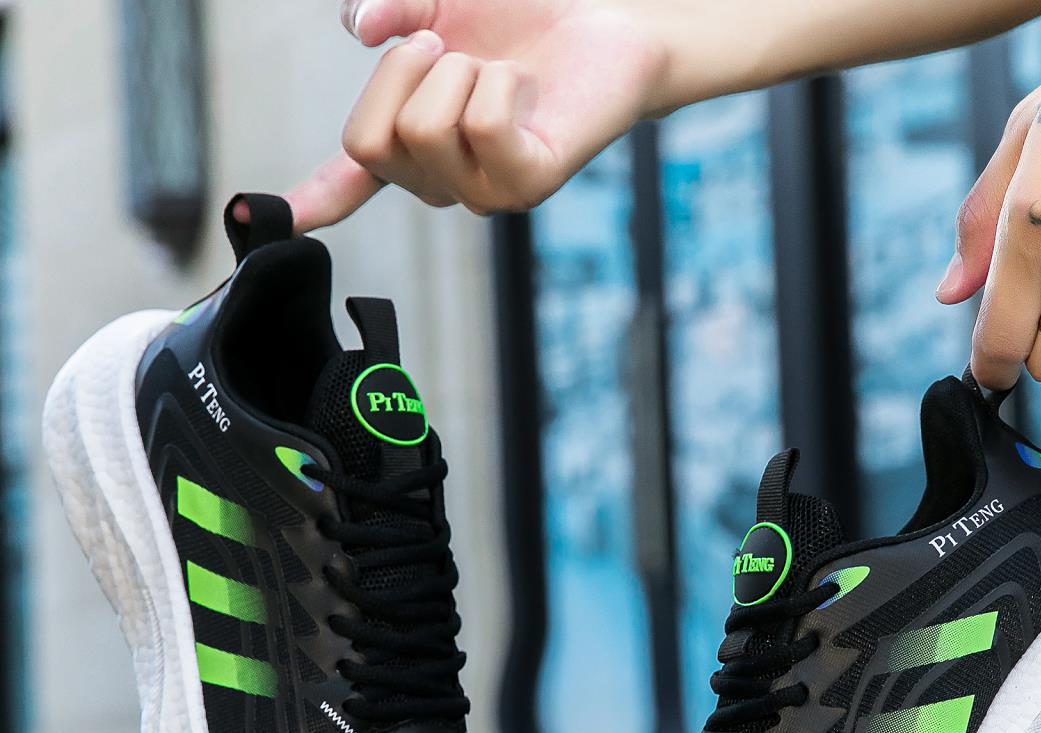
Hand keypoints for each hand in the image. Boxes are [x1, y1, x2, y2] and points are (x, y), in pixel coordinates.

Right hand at [285, 0, 668, 230]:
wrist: (606, 21)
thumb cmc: (524, 13)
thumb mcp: (440, 0)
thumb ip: (392, 8)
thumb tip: (356, 25)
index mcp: (413, 142)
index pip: (349, 180)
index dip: (305, 197)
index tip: (249, 217)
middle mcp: (442, 179)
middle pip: (370, 140)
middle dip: (399, 71)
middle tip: (444, 48)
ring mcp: (484, 190)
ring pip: (423, 130)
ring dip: (456, 70)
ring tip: (495, 70)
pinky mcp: (527, 185)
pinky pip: (481, 127)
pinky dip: (499, 84)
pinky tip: (523, 89)